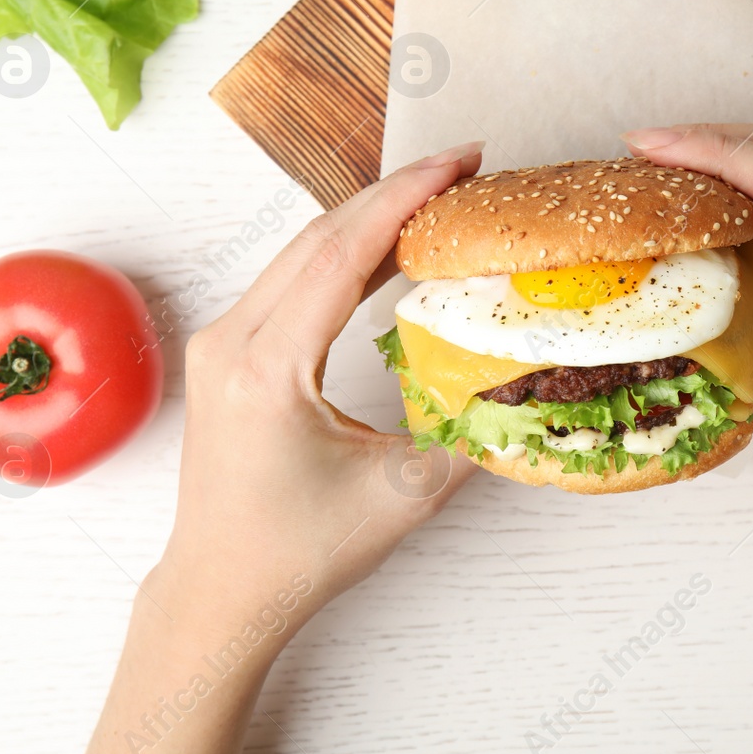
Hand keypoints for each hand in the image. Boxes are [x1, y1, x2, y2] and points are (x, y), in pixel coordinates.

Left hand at [153, 142, 484, 634]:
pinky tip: (389, 244)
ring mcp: (222, 342)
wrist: (222, 590)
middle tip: (462, 164)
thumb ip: (470, 433)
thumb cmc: (297, 552)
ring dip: (369, 216)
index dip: (405, 200)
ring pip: (301, 250)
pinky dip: (344, 251)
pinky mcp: (229, 352)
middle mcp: (232, 341)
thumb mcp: (402, 494)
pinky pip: (289, 278)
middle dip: (394, 191)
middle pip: (319, 236)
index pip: (341, 254)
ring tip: (436, 193)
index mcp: (267, 368)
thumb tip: (530, 384)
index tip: (457, 163)